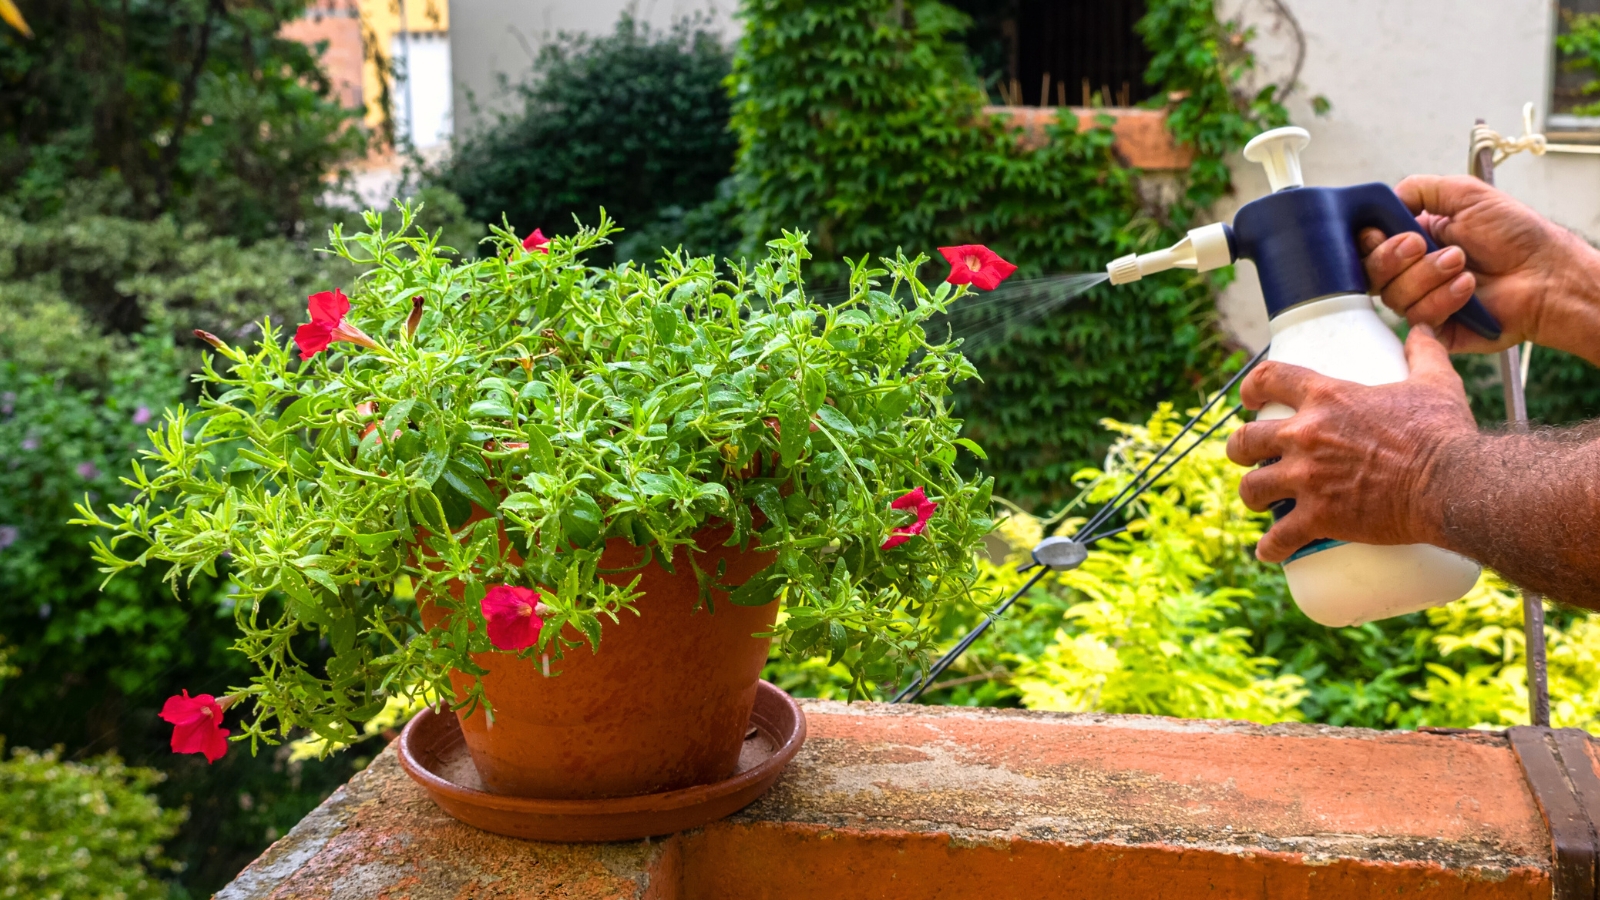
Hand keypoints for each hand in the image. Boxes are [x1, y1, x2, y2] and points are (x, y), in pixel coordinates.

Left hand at [1225, 326, 1478, 562]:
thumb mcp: (1435, 382)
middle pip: (1245, 440)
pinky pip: (1278, 537)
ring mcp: (1307, 479)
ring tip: (1261, 501)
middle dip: (1240, 449)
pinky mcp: (1318, 518)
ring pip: (1252, 488)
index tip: (1249, 400)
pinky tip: (1269, 551)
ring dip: (1252, 495)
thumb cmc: (1443, 433)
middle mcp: (1305, 435)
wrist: (1453, 484)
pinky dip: (1270, 547)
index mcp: (1326, 397)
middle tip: (1249, 457)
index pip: (1269, 378)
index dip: (1252, 388)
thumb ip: (1425, 352)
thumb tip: (1422, 329)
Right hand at [1358, 175, 1599, 360]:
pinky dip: (1443, 298)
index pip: (1367, 245)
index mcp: (1413, 239)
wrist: (1546, 272)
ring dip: (1427, 275)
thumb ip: (1420, 189)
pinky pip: (1418, 317)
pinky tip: (1468, 288)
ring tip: (1463, 264)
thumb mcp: (1465, 194)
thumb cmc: (1515, 234)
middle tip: (1422, 244)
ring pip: (1393, 296)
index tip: (1381, 232)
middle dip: (1392, 256)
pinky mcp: (1435, 327)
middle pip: (1370, 273)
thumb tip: (1385, 198)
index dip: (1368, 241)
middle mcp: (1412, 272)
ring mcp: (1421, 300)